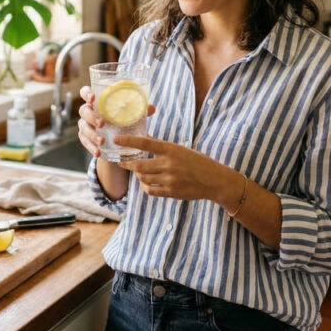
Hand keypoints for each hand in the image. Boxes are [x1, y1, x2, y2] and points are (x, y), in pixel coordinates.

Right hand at [77, 86, 156, 158]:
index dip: (87, 93)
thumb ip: (140, 110)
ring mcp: (85, 125)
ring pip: (83, 128)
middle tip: (102, 123)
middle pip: (84, 111)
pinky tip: (98, 152)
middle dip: (92, 117)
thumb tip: (151, 108)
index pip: (86, 92)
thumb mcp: (130, 114)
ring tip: (102, 141)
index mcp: (97, 101)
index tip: (93, 98)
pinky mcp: (85, 138)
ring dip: (92, 134)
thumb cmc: (121, 119)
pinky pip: (85, 142)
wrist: (116, 138)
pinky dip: (91, 148)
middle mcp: (88, 112)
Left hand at [115, 135, 242, 202]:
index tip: (116, 139)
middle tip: (121, 163)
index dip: (128, 141)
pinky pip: (150, 190)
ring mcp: (169, 179)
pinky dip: (146, 186)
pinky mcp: (171, 192)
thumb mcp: (181, 150)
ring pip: (143, 178)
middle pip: (139, 165)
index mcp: (171, 149)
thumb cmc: (198, 162)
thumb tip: (145, 139)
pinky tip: (147, 183)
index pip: (145, 142)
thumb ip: (162, 147)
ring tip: (140, 173)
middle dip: (127, 164)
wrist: (214, 181)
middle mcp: (168, 164)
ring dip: (138, 175)